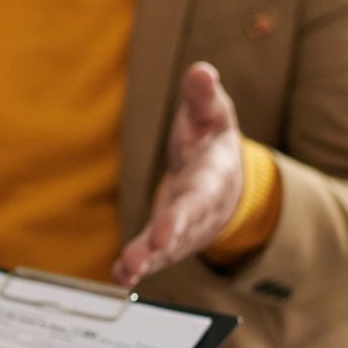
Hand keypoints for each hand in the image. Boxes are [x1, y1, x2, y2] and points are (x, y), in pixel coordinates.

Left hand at [112, 61, 244, 286]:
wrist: (226, 179)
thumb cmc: (212, 141)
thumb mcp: (212, 113)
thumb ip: (204, 96)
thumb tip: (201, 71)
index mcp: (213, 177)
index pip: (198, 197)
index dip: (182, 215)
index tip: (166, 230)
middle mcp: (201, 209)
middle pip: (185, 228)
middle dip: (167, 241)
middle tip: (150, 253)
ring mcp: (185, 229)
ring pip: (168, 248)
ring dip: (147, 261)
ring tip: (127, 271)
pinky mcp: (167, 239)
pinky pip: (153, 255)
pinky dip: (137, 267)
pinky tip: (120, 277)